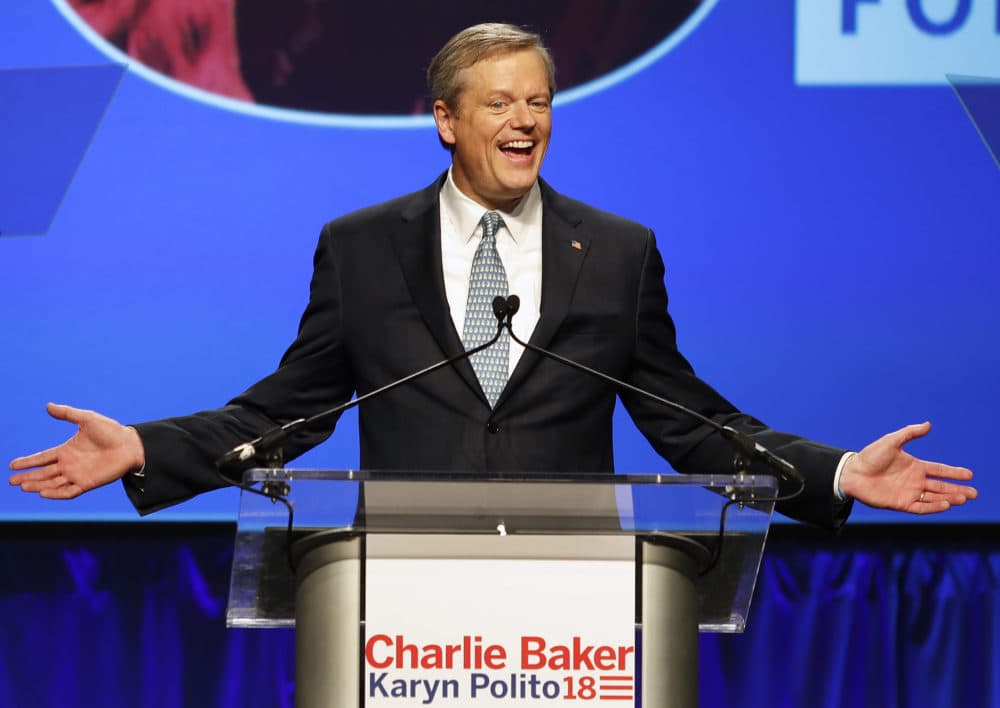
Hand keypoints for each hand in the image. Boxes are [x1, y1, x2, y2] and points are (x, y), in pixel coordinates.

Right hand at [8, 403, 144, 499]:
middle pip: (44, 473)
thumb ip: (67, 413)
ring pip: (52, 483)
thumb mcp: (87, 419)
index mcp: (67, 450)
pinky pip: (69, 491)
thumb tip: (48, 405)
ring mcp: (77, 475)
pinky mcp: (88, 483)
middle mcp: (69, 464)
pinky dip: (56, 493)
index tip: (12, 465)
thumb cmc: (111, 431)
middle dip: (28, 477)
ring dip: (37, 486)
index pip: (42, 457)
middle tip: (11, 481)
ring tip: (23, 486)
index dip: (28, 461)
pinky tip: (43, 493)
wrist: (131, 444)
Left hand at [839, 422, 976, 513]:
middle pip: (941, 486)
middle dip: (958, 489)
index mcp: (914, 466)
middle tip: (974, 493)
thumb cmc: (870, 456)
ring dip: (949, 498)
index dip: (954, 472)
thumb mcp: (891, 442)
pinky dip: (933, 507)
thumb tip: (928, 424)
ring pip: (934, 497)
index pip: (939, 470)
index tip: (969, 474)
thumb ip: (909, 434)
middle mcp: (914, 480)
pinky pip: (921, 507)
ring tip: (964, 498)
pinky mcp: (900, 503)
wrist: (852, 472)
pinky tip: (946, 504)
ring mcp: (908, 492)